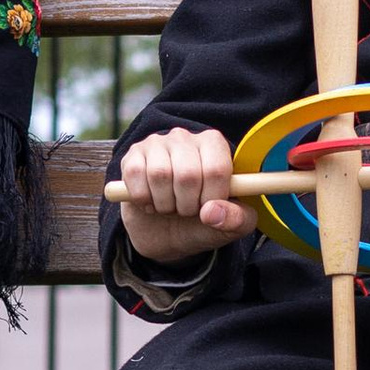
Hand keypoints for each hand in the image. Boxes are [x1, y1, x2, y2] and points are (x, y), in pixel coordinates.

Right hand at [115, 125, 250, 262]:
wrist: (165, 232)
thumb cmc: (203, 222)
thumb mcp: (230, 226)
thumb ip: (237, 220)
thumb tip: (212, 212)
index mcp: (215, 144)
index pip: (216, 169)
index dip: (212, 198)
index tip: (208, 207)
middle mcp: (185, 137)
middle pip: (187, 174)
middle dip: (187, 205)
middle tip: (187, 210)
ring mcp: (156, 143)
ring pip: (159, 174)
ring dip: (164, 204)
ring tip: (169, 206)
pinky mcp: (132, 155)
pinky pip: (135, 176)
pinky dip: (142, 198)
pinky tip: (150, 201)